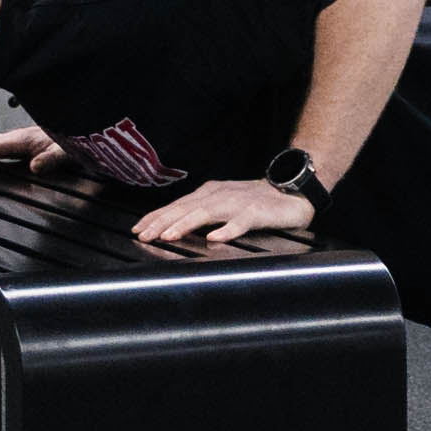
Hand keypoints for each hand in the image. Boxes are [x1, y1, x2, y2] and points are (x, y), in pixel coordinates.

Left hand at [129, 174, 316, 250]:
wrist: (292, 192)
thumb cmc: (257, 201)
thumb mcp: (223, 203)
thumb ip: (201, 213)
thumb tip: (172, 228)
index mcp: (209, 194)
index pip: (177, 205)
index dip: (156, 217)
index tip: (138, 229)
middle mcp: (219, 195)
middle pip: (185, 208)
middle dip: (162, 222)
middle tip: (144, 235)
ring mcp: (238, 203)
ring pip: (207, 213)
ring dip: (185, 224)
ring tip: (169, 236)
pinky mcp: (256, 212)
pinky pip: (240, 222)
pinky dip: (226, 230)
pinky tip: (214, 238)